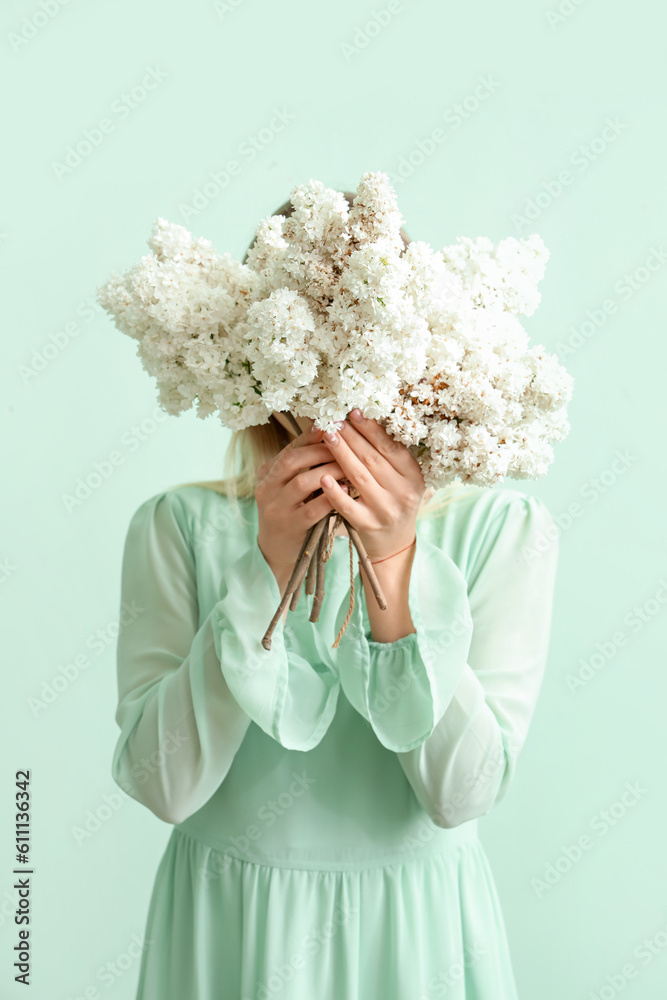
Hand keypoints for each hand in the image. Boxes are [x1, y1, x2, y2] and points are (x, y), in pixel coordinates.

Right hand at [255, 422, 348, 585]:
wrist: (276, 550)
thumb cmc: (290, 512)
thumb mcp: (287, 487)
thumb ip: (302, 467)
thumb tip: (330, 436)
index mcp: (266, 474)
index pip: (289, 449)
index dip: (311, 437)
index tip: (332, 426)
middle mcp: (267, 488)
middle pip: (293, 461)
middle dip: (321, 451)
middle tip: (345, 446)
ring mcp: (277, 508)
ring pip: (302, 482)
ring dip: (329, 471)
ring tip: (349, 467)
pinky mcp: (290, 527)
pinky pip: (312, 509)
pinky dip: (331, 497)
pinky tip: (345, 490)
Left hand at [318, 409, 426, 560]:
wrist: (394, 543)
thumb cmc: (394, 502)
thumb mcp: (401, 480)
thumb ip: (388, 456)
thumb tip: (363, 420)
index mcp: (413, 476)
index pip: (390, 447)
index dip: (371, 429)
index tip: (354, 412)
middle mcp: (402, 492)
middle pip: (372, 459)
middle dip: (351, 437)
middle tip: (334, 420)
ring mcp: (385, 510)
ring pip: (359, 477)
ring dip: (341, 454)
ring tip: (327, 436)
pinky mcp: (368, 525)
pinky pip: (348, 505)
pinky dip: (335, 491)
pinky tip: (323, 477)